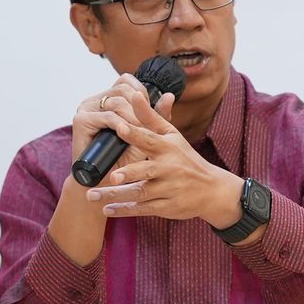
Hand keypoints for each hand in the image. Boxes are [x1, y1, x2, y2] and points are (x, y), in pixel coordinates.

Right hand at [71, 74, 175, 183]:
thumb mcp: (146, 135)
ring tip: (140, 133)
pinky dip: (121, 125)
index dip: (141, 91)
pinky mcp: (80, 120)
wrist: (106, 184)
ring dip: (133, 118)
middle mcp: (96, 100)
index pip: (126, 81)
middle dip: (139, 107)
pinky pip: (107, 116)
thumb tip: (170, 95)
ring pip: (117, 102)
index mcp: (108, 98)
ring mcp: (86, 108)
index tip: (150, 110)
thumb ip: (156, 116)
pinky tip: (127, 134)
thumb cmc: (126, 160)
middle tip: (147, 126)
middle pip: (123, 89)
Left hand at [84, 98, 242, 227]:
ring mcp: (168, 189)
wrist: (211, 190)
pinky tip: (107, 210)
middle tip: (111, 176)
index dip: (134, 133)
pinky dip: (125, 210)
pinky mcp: (166, 207)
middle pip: (146, 171)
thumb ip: (150, 116)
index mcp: (168, 147)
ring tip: (91, 195)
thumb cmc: (186, 158)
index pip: (149, 138)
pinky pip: (143, 209)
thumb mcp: (172, 135)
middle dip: (129, 173)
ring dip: (116, 195)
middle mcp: (169, 168)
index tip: (118, 126)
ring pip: (140, 193)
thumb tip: (135, 92)